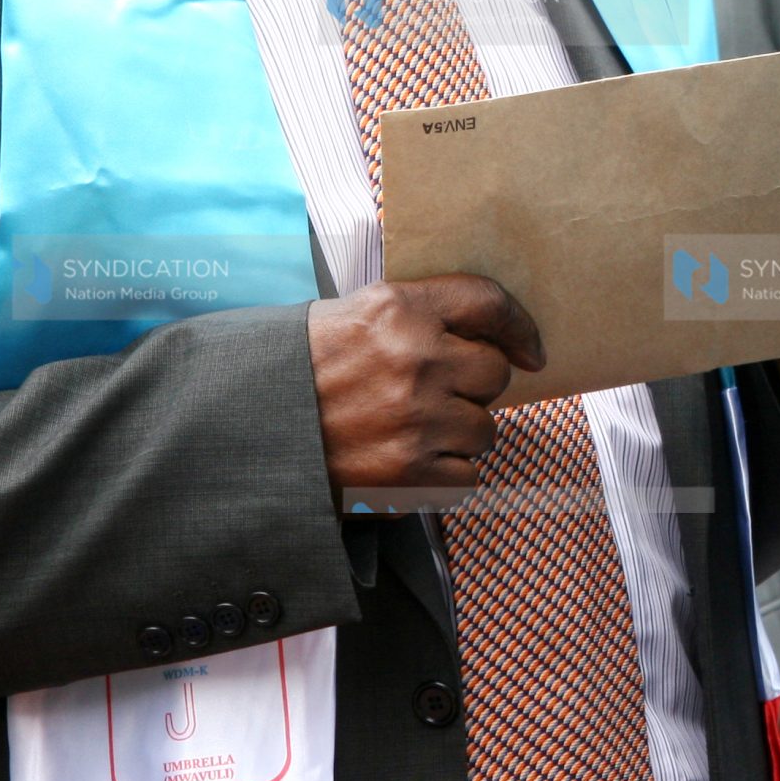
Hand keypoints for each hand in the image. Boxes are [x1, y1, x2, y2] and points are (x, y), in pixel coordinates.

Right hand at [306, 275, 544, 492]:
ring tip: (413, 431)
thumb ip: (420, 313)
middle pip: (495, 373)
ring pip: (485, 429)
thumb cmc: (304, 368)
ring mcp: (416, 419)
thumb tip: (490, 332)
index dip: (519, 327)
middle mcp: (416, 359)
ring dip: (460, 434)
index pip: (488, 303)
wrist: (249, 427)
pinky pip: (467, 477)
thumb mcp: (355, 313)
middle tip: (438, 394)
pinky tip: (409, 463)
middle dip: (474, 386)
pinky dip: (445, 476)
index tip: (530, 350)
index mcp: (400, 309)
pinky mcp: (409, 474)